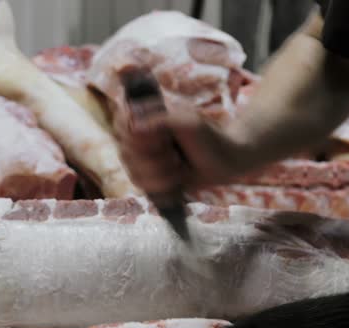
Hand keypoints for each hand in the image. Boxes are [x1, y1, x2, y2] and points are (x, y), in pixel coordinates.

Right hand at [113, 70, 255, 195]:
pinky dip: (163, 187)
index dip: (137, 137)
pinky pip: (144, 188)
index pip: (121, 125)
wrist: (228, 161)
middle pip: (127, 153)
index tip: (161, 138)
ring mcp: (144, 161)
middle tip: (176, 155)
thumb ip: (158, 121)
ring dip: (161, 174)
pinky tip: (177, 181)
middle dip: (154, 159)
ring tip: (180, 168)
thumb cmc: (209, 136)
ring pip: (135, 173)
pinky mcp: (152, 179)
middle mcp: (140, 140)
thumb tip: (134, 127)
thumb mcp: (186, 122)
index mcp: (145, 118)